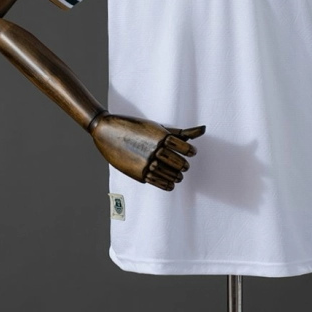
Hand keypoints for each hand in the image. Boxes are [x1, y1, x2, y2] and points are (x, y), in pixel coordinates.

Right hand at [90, 113, 204, 189]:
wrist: (107, 131)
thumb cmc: (136, 127)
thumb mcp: (158, 127)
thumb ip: (182, 133)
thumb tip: (204, 129)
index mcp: (161, 136)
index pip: (183, 147)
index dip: (189, 151)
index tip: (191, 153)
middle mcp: (155, 149)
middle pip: (177, 161)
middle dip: (182, 165)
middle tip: (184, 167)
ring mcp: (146, 162)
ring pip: (168, 173)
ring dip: (176, 176)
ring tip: (179, 176)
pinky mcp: (138, 173)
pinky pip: (157, 181)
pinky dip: (166, 184)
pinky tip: (170, 184)